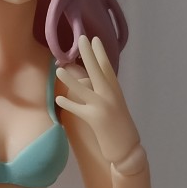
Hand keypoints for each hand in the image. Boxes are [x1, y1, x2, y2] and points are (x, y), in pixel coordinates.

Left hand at [55, 35, 138, 163]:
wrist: (128, 149)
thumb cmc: (119, 130)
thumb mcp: (115, 108)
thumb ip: (105, 96)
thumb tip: (91, 87)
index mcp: (116, 91)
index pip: (107, 68)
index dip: (100, 53)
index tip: (94, 39)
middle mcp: (111, 95)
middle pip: (98, 70)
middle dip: (88, 54)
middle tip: (81, 38)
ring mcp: (104, 106)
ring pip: (84, 89)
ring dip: (70, 79)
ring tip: (58, 70)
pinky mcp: (96, 119)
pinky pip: (78, 109)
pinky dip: (68, 104)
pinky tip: (58, 100)